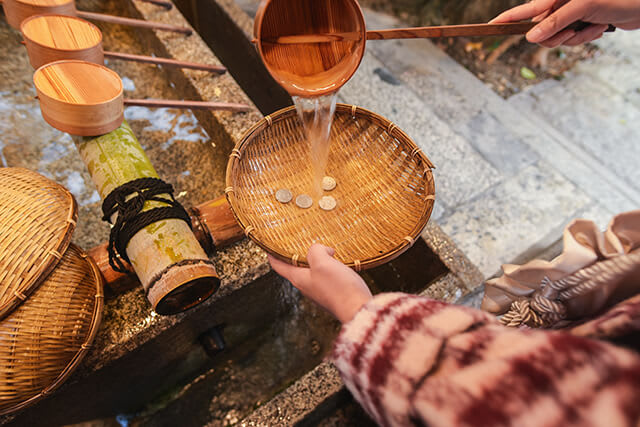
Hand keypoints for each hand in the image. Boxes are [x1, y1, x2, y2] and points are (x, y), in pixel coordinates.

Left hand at [268, 244, 372, 322]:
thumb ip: (315, 251)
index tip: (268, 246)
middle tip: (297, 241)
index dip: (272, 254)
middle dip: (295, 255)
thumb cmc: (338, 288)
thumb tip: (322, 250)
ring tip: (321, 248)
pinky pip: (326, 277)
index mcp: (299, 279)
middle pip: (295, 268)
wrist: (359, 310)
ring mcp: (320, 291)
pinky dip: (328, 266)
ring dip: (314, 260)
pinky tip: (337, 262)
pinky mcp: (333, 294)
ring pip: (312, 272)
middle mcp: (307, 287)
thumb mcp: (322, 262)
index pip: (279, 265)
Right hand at [491, 0, 639, 47]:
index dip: (507, 18)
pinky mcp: (582, 25)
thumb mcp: (583, 7)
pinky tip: (599, 28)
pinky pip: (572, 41)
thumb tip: (531, 37)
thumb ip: (555, 22)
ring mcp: (571, 16)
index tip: (490, 26)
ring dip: (575, 39)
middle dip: (556, 37)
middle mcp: (561, 6)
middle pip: (540, 31)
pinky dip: (585, 38)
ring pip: (557, 39)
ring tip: (592, 26)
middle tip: (573, 31)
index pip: (525, 9)